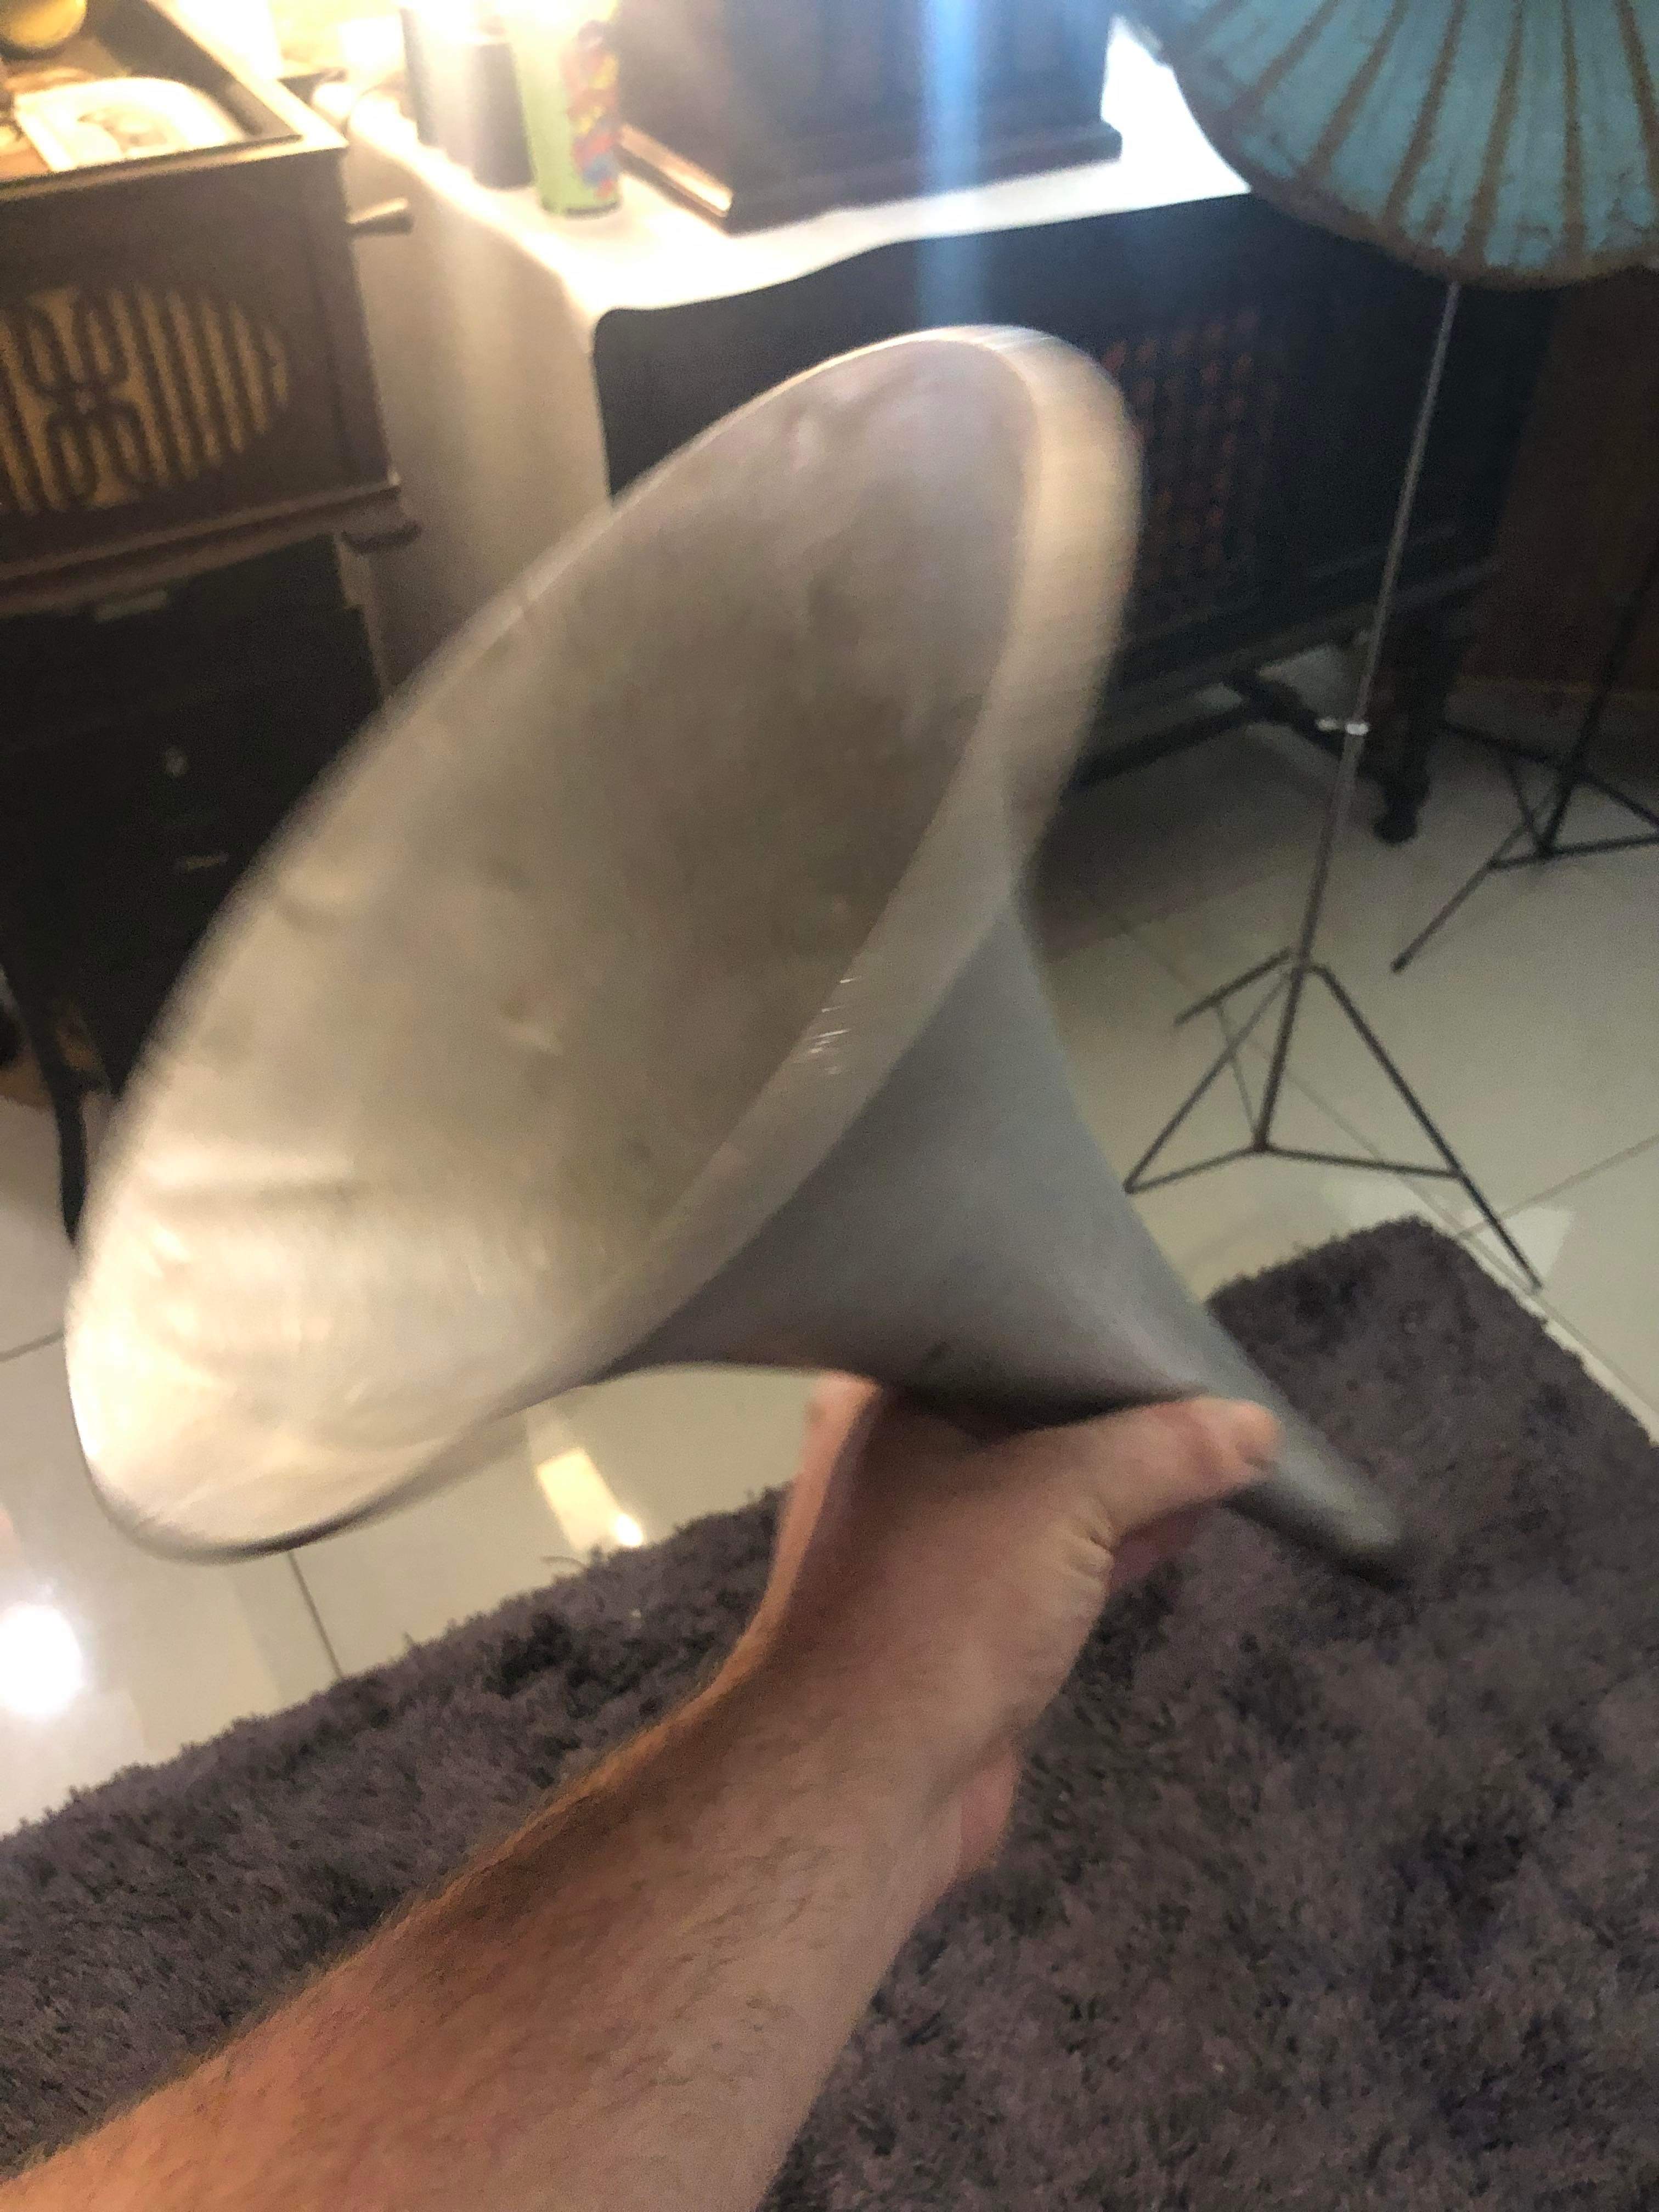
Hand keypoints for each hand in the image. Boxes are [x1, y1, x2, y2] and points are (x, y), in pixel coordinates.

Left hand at [728, 1383, 1278, 1897]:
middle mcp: (901, 1461)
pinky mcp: (969, 1618)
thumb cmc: (944, 1605)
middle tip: (1219, 1386)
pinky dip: (1117, 1539)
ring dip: (1130, 1481)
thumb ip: (1163, 1452)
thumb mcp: (1063, 1496)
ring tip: (1228, 1449)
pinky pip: (1057, 1557)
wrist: (866, 1783)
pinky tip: (1190, 1519)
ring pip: (1049, 1490)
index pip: (1001, 1339)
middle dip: (1122, 1411)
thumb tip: (1256, 1426)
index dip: (1090, 1332)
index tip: (1175, 1324)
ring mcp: (933, 1545)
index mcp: (887, 1401)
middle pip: (1031, 1415)